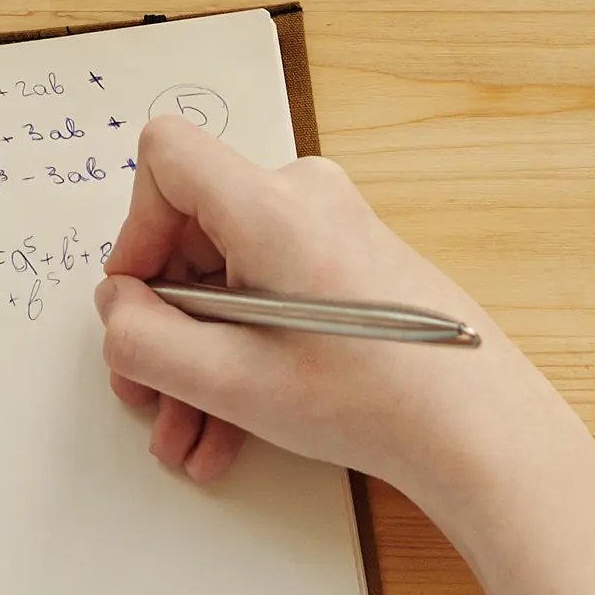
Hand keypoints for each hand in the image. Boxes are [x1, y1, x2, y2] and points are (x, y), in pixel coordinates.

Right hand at [96, 117, 584, 530]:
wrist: (478, 430)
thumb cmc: (369, 398)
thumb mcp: (231, 380)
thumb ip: (145, 339)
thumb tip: (117, 306)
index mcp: (272, 205)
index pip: (167, 156)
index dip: (135, 228)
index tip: (139, 303)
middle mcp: (303, 197)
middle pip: (193, 231)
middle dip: (162, 323)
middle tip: (145, 393)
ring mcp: (331, 229)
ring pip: (228, 279)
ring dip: (197, 358)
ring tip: (187, 439)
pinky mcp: (348, 264)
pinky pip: (268, 293)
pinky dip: (242, 354)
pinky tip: (227, 433)